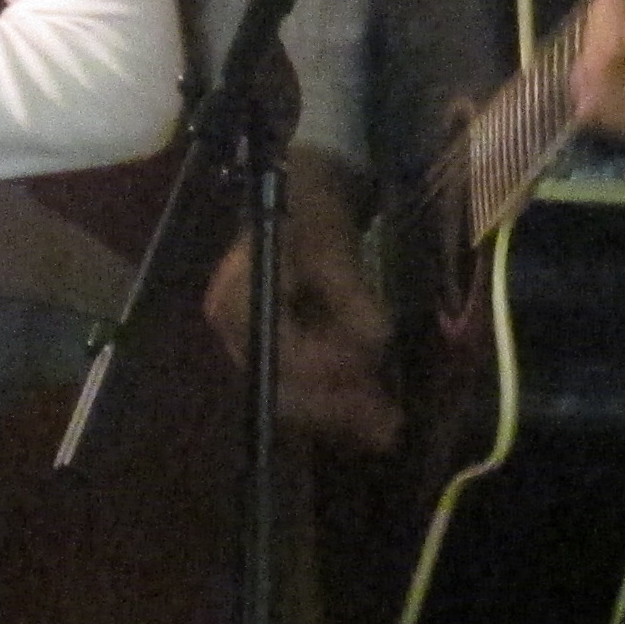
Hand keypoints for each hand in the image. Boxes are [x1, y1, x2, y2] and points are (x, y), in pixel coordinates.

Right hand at [203, 148, 399, 455]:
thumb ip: (349, 291)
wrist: (299, 194)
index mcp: (234, 298)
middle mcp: (235, 333)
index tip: (375, 360)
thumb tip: (377, 339)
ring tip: (390, 428)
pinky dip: (336, 404)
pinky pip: (302, 390)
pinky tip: (374, 417)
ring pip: (293, 398)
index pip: (279, 350)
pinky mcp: (273, 355)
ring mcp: (252, 348)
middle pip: (281, 387)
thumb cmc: (311, 210)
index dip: (327, 364)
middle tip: (390, 423)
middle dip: (337, 407)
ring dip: (341, 414)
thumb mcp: (331, 241)